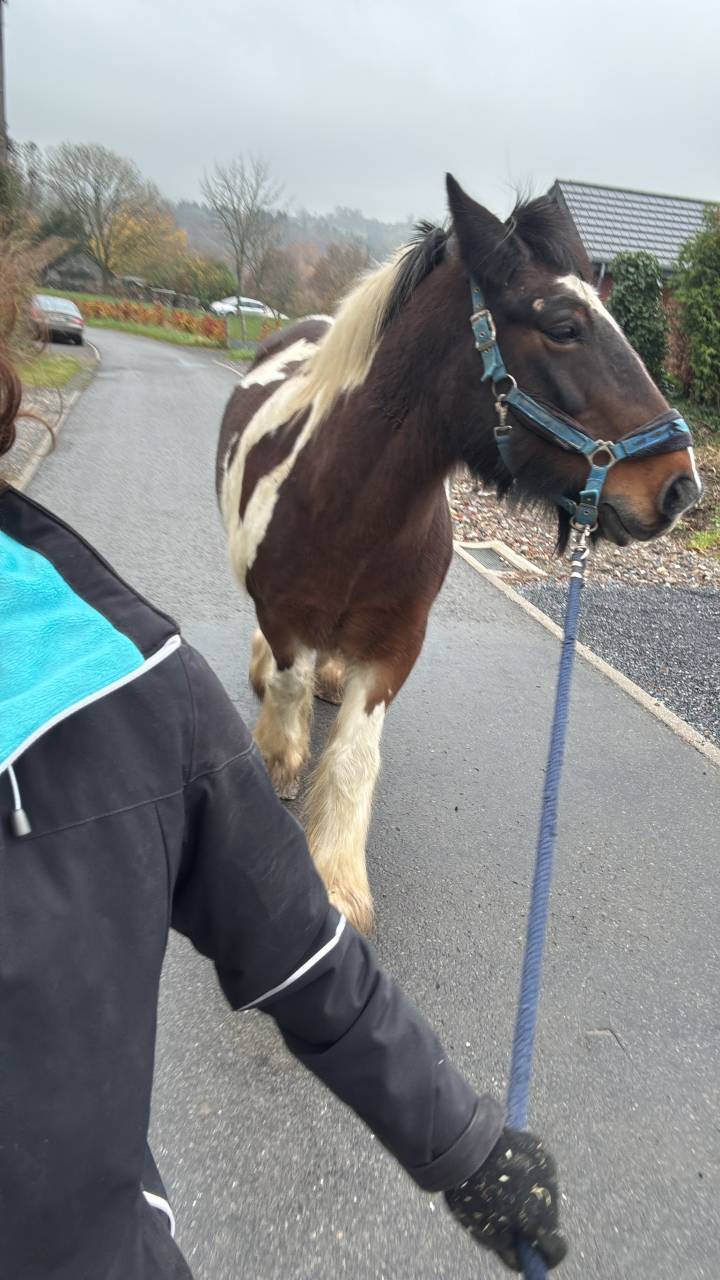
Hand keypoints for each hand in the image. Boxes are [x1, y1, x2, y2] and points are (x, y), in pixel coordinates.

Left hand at [444, 1126, 566, 1271]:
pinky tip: (503, 1165)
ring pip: (542, 1191)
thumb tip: (521, 1259)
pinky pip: (536, 1167)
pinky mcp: (539, 1145)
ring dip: (529, 1194)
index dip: (545, 1257)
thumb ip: (509, 1250)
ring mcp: (547, 1166)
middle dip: (533, 1221)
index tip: (534, 1256)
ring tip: (500, 1185)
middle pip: (549, 1218)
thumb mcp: (486, 1232)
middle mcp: (551, 1193)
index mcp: (541, 1219)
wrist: (467, 1140)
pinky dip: (525, 1171)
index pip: (557, 1250)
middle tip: (507, 1215)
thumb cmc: (473, 1191)